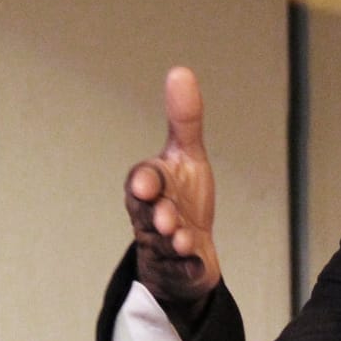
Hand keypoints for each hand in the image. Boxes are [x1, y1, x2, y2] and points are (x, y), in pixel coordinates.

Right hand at [124, 66, 220, 315]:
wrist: (188, 248)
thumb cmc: (183, 197)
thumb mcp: (187, 156)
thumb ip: (184, 120)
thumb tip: (180, 71)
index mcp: (151, 186)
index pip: (142, 180)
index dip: (144, 182)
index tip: (147, 184)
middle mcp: (152, 216)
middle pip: (147, 215)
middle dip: (156, 214)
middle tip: (166, 216)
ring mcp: (165, 245)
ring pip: (163, 243)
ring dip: (172, 240)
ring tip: (183, 238)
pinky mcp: (181, 268)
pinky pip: (182, 269)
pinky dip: (188, 266)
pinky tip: (197, 262)